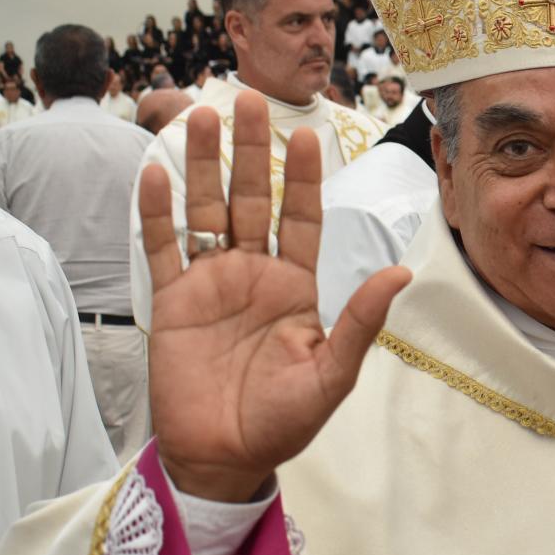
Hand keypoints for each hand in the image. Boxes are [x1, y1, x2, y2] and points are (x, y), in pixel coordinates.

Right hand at [141, 92, 410, 501]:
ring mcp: (210, 283)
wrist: (224, 457)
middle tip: (247, 97)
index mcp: (295, 286)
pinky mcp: (171, 301)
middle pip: (252, 198)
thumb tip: (400, 273)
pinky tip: (154, 171)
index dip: (302, 177)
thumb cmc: (283, 422)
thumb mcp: (331, 375)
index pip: (301, 217)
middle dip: (251, 149)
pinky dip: (156, 212)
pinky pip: (163, 247)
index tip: (307, 134)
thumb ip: (358, 322)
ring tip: (198, 115)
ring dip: (201, 164)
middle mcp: (253, 274)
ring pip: (206, 209)